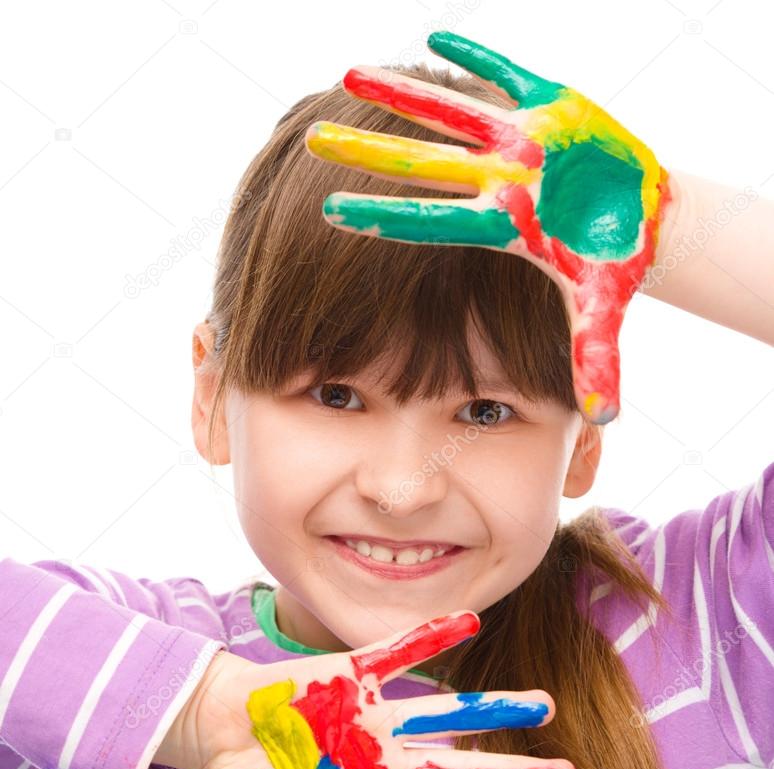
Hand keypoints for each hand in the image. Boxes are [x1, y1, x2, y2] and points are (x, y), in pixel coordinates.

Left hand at [304, 30, 672, 424]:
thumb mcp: (602, 312)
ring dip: (402, 94)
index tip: (325, 211)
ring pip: (451, 113)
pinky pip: (508, 75)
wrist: (639, 222)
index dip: (381, 217)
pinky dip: (478, 54)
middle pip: (421, 165)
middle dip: (369, 152)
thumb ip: (596, 360)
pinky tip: (437, 31)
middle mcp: (497, 183)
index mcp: (501, 228)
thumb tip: (604, 419)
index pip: (429, 222)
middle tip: (314, 139)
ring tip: (349, 73)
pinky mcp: (552, 107)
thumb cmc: (609, 266)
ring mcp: (520, 144)